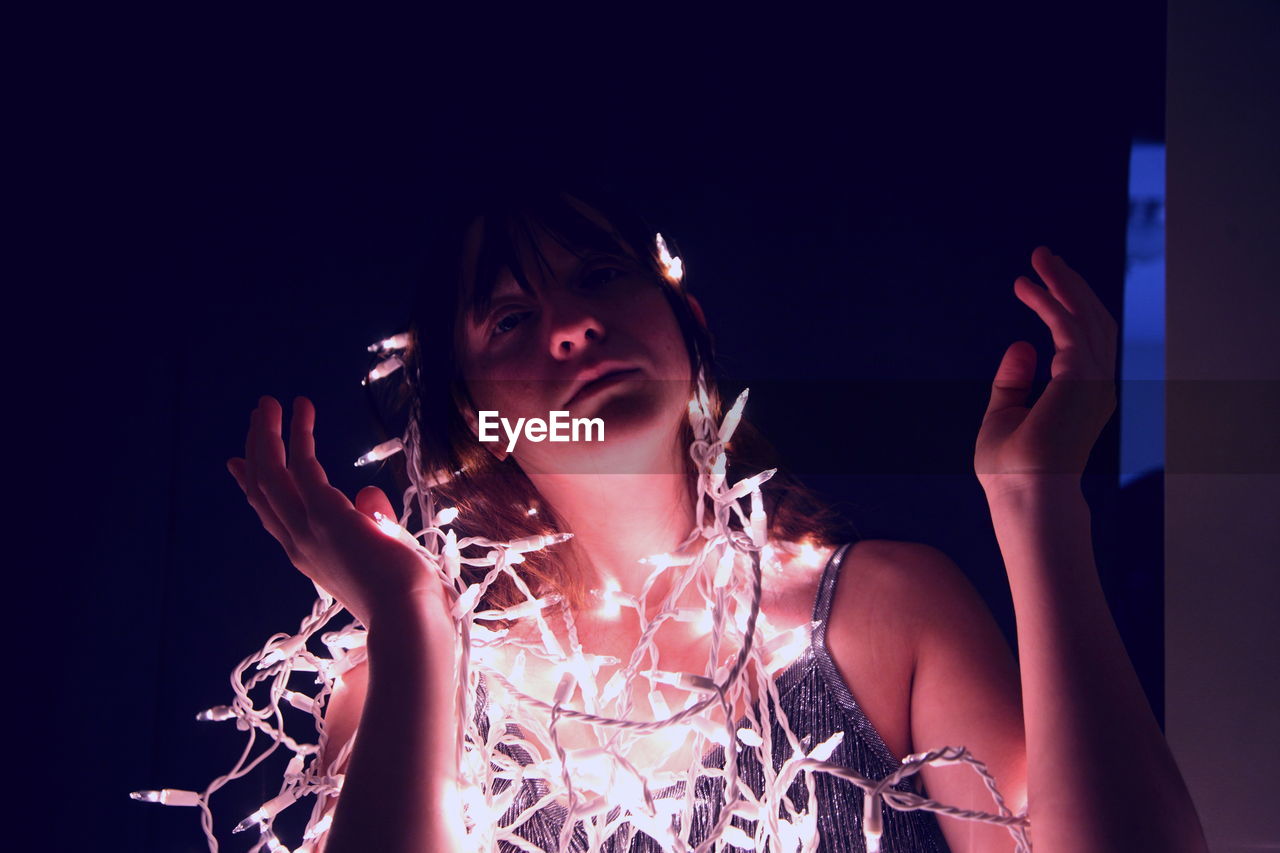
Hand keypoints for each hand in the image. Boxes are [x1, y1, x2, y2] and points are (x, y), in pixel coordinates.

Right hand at [227, 395, 440, 627]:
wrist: (409, 618)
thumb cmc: (405, 596)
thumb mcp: (386, 553)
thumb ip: (373, 523)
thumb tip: (366, 493)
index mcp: (311, 558)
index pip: (273, 516)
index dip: (256, 486)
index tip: (241, 461)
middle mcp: (299, 545)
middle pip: (264, 490)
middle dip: (257, 449)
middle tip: (258, 417)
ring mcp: (308, 531)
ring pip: (271, 474)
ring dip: (268, 434)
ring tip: (269, 402)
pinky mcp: (326, 516)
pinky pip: (301, 466)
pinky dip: (298, 434)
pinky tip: (301, 410)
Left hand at [975, 247, 1117, 498]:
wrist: (1023, 496)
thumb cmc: (1011, 470)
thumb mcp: (1004, 415)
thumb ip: (1014, 382)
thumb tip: (1021, 345)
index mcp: (1083, 396)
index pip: (1082, 340)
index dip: (1062, 307)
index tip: (1031, 284)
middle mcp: (1096, 386)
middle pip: (1093, 321)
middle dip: (1070, 285)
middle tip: (1044, 255)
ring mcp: (1094, 382)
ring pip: (1087, 316)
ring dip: (1063, 283)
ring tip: (1039, 258)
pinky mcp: (1081, 378)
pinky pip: (1067, 326)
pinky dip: (1048, 302)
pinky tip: (1026, 287)